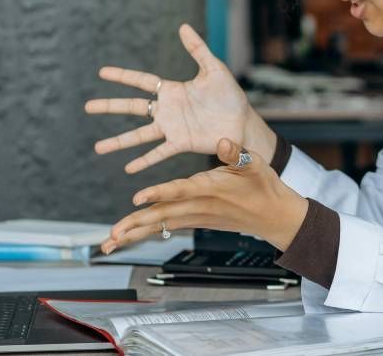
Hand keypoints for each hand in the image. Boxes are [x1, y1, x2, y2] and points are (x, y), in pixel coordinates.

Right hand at [86, 23, 261, 173]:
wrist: (243, 122)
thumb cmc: (230, 95)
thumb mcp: (214, 69)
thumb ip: (198, 49)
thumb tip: (183, 26)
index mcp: (172, 90)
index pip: (141, 82)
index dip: (122, 76)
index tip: (102, 72)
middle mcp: (167, 110)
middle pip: (132, 108)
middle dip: (110, 107)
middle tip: (87, 107)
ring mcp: (172, 128)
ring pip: (139, 135)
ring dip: (119, 141)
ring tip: (98, 148)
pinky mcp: (181, 143)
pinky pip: (159, 153)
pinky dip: (144, 161)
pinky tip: (128, 168)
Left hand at [100, 138, 308, 253]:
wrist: (273, 216)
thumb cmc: (264, 187)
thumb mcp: (255, 164)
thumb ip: (236, 152)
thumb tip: (222, 139)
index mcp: (210, 189)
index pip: (180, 191)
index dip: (159, 194)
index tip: (138, 198)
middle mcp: (199, 206)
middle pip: (162, 217)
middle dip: (135, 225)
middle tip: (111, 236)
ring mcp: (196, 217)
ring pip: (160, 226)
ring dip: (134, 234)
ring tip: (109, 243)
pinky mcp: (195, 221)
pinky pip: (166, 228)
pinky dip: (146, 232)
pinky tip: (127, 237)